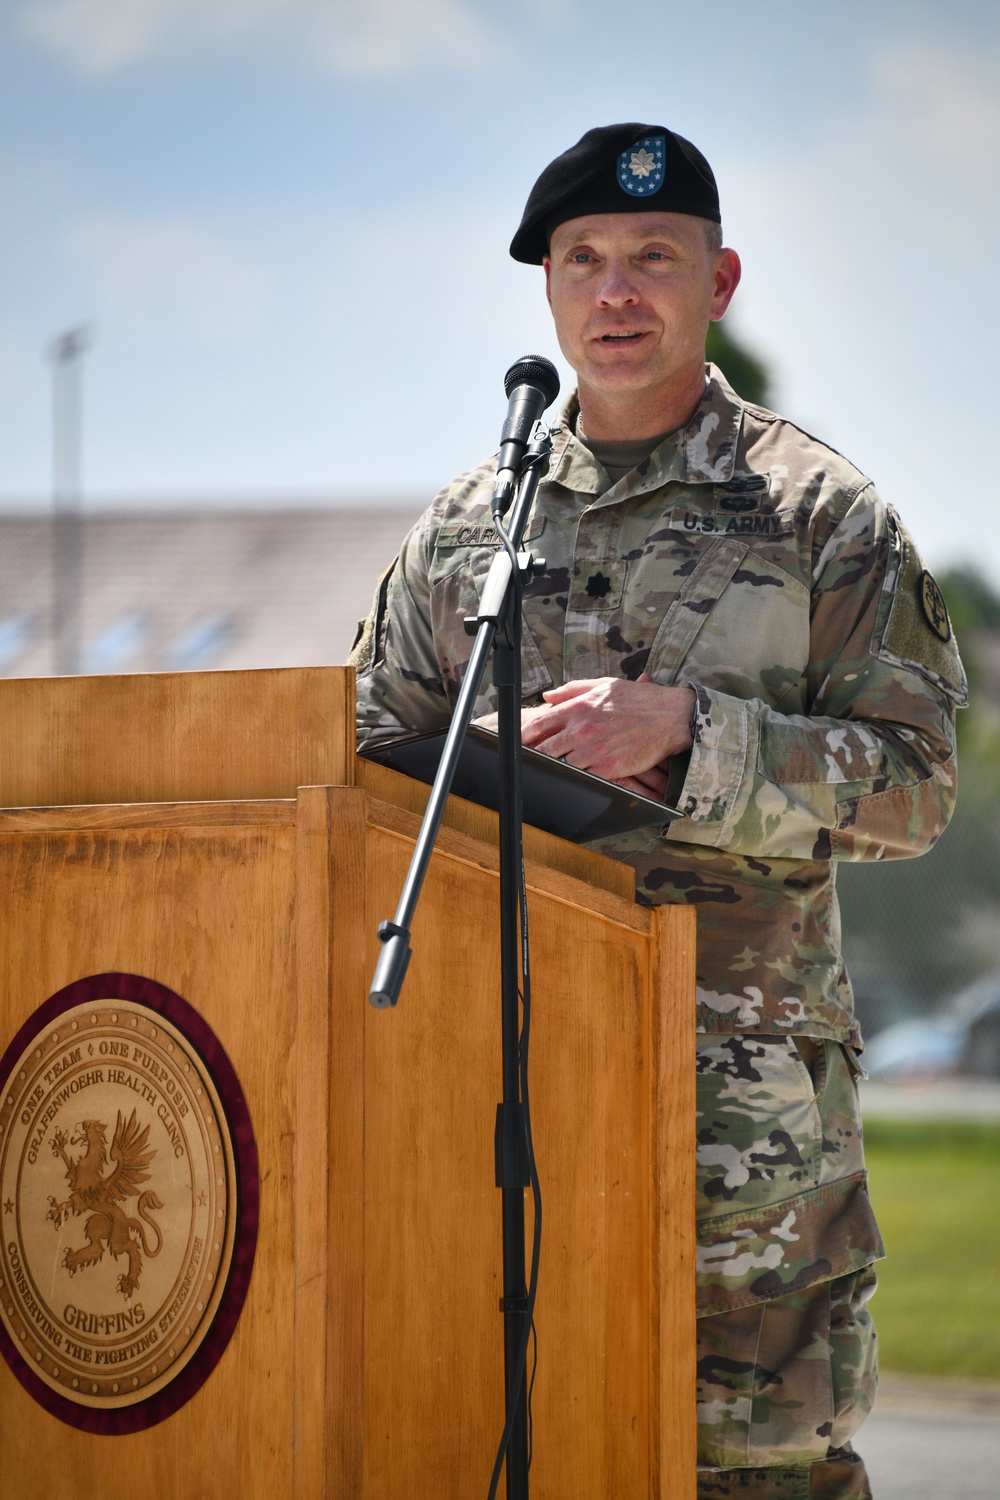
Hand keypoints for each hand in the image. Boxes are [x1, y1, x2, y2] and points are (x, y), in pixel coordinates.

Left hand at [520, 673, 694, 789]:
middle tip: (526, 758)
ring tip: (547, 768)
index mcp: (578, 708)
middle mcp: (582, 730)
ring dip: (554, 765)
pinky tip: (571, 775)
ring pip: (560, 764)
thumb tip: (547, 696)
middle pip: (544, 748)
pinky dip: (574, 775)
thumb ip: (571, 690)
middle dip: (534, 753)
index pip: (539, 724)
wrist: (668, 718)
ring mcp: (593, 752)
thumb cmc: (637, 700)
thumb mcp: (603, 685)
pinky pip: (581, 776)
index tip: (518, 740)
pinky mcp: (607, 769)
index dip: (524, 734)